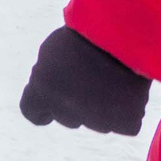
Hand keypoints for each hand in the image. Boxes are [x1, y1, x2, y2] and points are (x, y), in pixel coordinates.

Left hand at [20, 25, 148, 134]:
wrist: (118, 37)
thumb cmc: (81, 36)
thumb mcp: (50, 54)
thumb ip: (48, 79)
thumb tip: (54, 94)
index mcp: (41, 91)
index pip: (32, 112)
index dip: (43, 108)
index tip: (52, 101)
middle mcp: (65, 111)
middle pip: (67, 118)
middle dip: (75, 104)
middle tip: (88, 80)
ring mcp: (97, 121)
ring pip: (98, 122)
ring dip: (102, 108)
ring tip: (110, 80)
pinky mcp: (126, 123)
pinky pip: (125, 124)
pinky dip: (128, 112)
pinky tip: (128, 92)